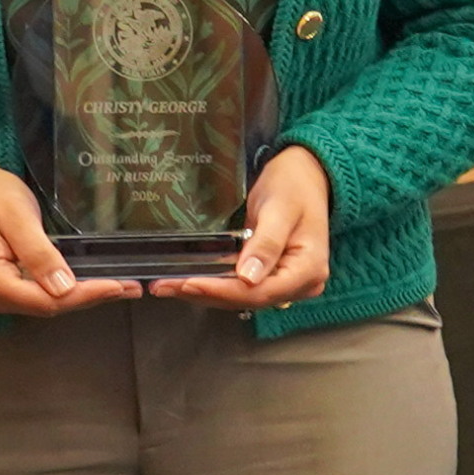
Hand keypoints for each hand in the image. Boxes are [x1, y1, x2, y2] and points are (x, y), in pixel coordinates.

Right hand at [0, 162, 139, 315]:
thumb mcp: (18, 218)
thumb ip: (39, 254)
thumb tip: (64, 288)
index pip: (45, 300)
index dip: (84, 295)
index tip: (117, 286)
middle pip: (47, 307)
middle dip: (88, 297)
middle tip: (127, 287)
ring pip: (44, 304)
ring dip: (80, 296)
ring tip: (116, 286)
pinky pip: (37, 296)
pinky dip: (64, 290)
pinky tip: (88, 284)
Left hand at [148, 145, 329, 311]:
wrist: (305, 174)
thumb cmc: (294, 186)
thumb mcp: (279, 209)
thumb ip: (266, 243)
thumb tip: (247, 279)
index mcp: (308, 270)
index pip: (259, 292)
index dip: (222, 291)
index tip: (189, 283)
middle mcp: (300, 284)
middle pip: (248, 299)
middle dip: (206, 293)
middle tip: (165, 286)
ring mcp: (286, 282)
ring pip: (241, 296)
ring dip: (205, 292)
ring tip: (168, 285)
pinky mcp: (272, 275)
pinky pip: (241, 285)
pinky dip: (215, 283)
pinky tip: (189, 279)